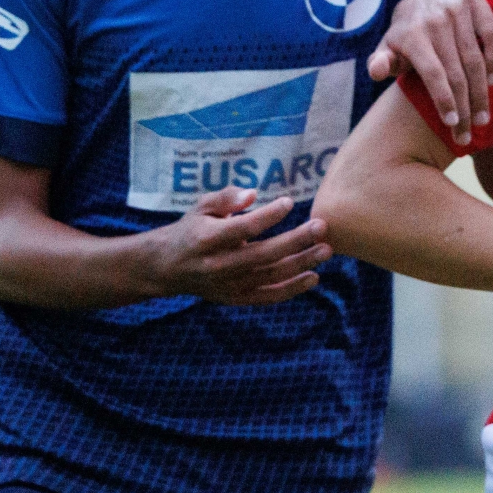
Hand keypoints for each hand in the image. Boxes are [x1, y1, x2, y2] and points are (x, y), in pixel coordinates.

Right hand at [139, 188, 330, 304]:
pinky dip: (292, 289)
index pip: (243, 228)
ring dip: (301, 264)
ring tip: (326, 249)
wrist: (167, 268)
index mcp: (208, 239)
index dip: (268, 215)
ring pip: (271, 277)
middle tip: (321, 226)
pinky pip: (268, 296)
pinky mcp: (235, 298)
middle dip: (296, 240)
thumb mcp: (201, 206)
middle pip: (263, 254)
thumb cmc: (191, 229)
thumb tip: (253, 193)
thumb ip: (226, 197)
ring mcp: (228, 285)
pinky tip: (314, 277)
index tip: (290, 202)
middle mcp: (219, 265)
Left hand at [368, 0, 492, 144]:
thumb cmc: (404, 38)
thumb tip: (376, 72)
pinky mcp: (474, 1)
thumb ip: (379, 63)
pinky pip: (492, 34)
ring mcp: (456, 8)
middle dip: (465, 107)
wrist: (419, 2)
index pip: (433, 72)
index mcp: (412, 34)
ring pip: (475, 59)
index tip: (452, 123)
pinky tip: (491, 81)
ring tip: (482, 118)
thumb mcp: (386, 50)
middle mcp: (435, 19)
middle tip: (467, 134)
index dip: (444, 99)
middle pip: (456, 72)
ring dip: (481, 93)